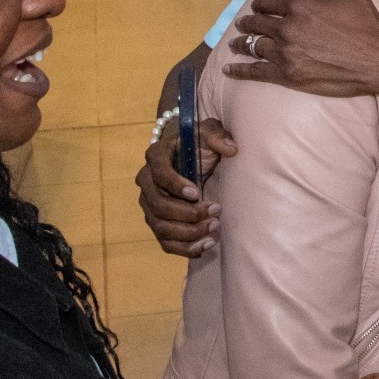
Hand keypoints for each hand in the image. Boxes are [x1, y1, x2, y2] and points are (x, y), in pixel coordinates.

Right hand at [135, 118, 235, 256]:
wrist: (189, 155)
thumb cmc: (198, 142)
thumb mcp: (208, 131)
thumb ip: (218, 135)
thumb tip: (231, 149)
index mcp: (156, 157)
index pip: (159, 174)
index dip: (176, 185)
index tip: (197, 193)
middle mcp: (146, 182)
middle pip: (159, 206)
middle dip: (188, 213)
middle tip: (216, 210)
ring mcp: (150, 205)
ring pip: (161, 227)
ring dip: (188, 233)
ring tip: (215, 228)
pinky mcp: (158, 222)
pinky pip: (166, 242)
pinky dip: (185, 248)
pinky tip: (206, 245)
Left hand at [224, 0, 378, 99]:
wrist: (378, 61)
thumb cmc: (367, 24)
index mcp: (300, 6)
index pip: (269, 2)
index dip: (261, 4)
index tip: (258, 7)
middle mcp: (288, 29)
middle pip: (257, 24)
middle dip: (248, 23)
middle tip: (244, 25)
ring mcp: (286, 54)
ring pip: (254, 47)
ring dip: (242, 44)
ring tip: (235, 44)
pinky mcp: (288, 76)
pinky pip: (256, 72)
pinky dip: (240, 70)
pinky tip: (230, 69)